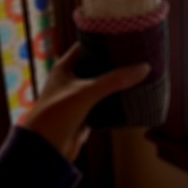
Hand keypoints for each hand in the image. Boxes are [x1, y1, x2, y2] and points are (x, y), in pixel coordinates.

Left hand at [21, 43, 150, 160]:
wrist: (44, 151)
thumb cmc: (55, 116)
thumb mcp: (86, 93)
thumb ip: (114, 80)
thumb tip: (144, 68)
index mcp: (64, 68)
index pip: (86, 45)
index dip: (104, 40)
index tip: (124, 35)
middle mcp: (71, 80)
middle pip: (98, 64)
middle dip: (116, 60)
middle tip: (138, 53)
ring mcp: (79, 97)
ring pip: (103, 83)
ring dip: (119, 80)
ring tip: (140, 70)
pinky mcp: (86, 113)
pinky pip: (106, 101)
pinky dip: (118, 98)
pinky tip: (134, 94)